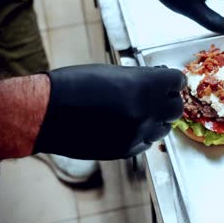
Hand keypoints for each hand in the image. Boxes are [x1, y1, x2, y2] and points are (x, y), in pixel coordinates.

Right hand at [32, 64, 185, 159]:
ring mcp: (137, 133)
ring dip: (157, 118)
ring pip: (164, 128)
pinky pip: (147, 143)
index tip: (167, 80)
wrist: (45, 113)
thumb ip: (140, 79)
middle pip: (176, 108)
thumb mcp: (112, 72)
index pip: (177, 82)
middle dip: (169, 100)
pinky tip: (129, 125)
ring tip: (141, 111)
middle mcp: (146, 111)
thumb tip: (159, 81)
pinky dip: (143, 134)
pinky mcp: (126, 150)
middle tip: (158, 96)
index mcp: (145, 86)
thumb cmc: (74, 85)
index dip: (172, 80)